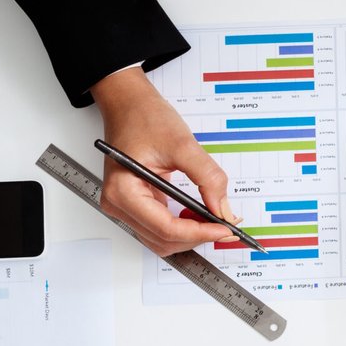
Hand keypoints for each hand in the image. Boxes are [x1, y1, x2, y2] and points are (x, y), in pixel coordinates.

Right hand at [90, 67, 243, 255]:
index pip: (166, 228)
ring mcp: (126, 207)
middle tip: (226, 224)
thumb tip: (223, 210)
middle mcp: (118, 204)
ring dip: (192, 235)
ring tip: (214, 218)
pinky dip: (184, 228)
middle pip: (164, 240)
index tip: (226, 228)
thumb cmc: (144, 117)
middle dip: (198, 236)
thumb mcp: (183, 144)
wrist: (129, 104)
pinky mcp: (136, 206)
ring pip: (163, 240)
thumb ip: (208, 178)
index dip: (201, 232)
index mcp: (123, 191)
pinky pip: (162, 229)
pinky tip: (199, 214)